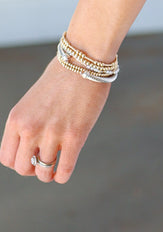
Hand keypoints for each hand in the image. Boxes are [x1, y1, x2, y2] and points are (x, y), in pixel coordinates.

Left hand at [0, 57, 110, 182]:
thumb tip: (32, 146)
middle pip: (23, 168)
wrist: (84, 58)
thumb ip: (28, 122)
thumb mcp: (32, 100)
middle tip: (44, 161)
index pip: (7, 158)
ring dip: (48, 173)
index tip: (30, 156)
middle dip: (33, 169)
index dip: (19, 161)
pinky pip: (63, 170)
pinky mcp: (75, 136)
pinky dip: (62, 176)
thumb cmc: (62, 75)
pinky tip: (64, 171)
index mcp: (16, 118)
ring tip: (55, 166)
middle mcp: (30, 128)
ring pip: (43, 172)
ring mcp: (52, 133)